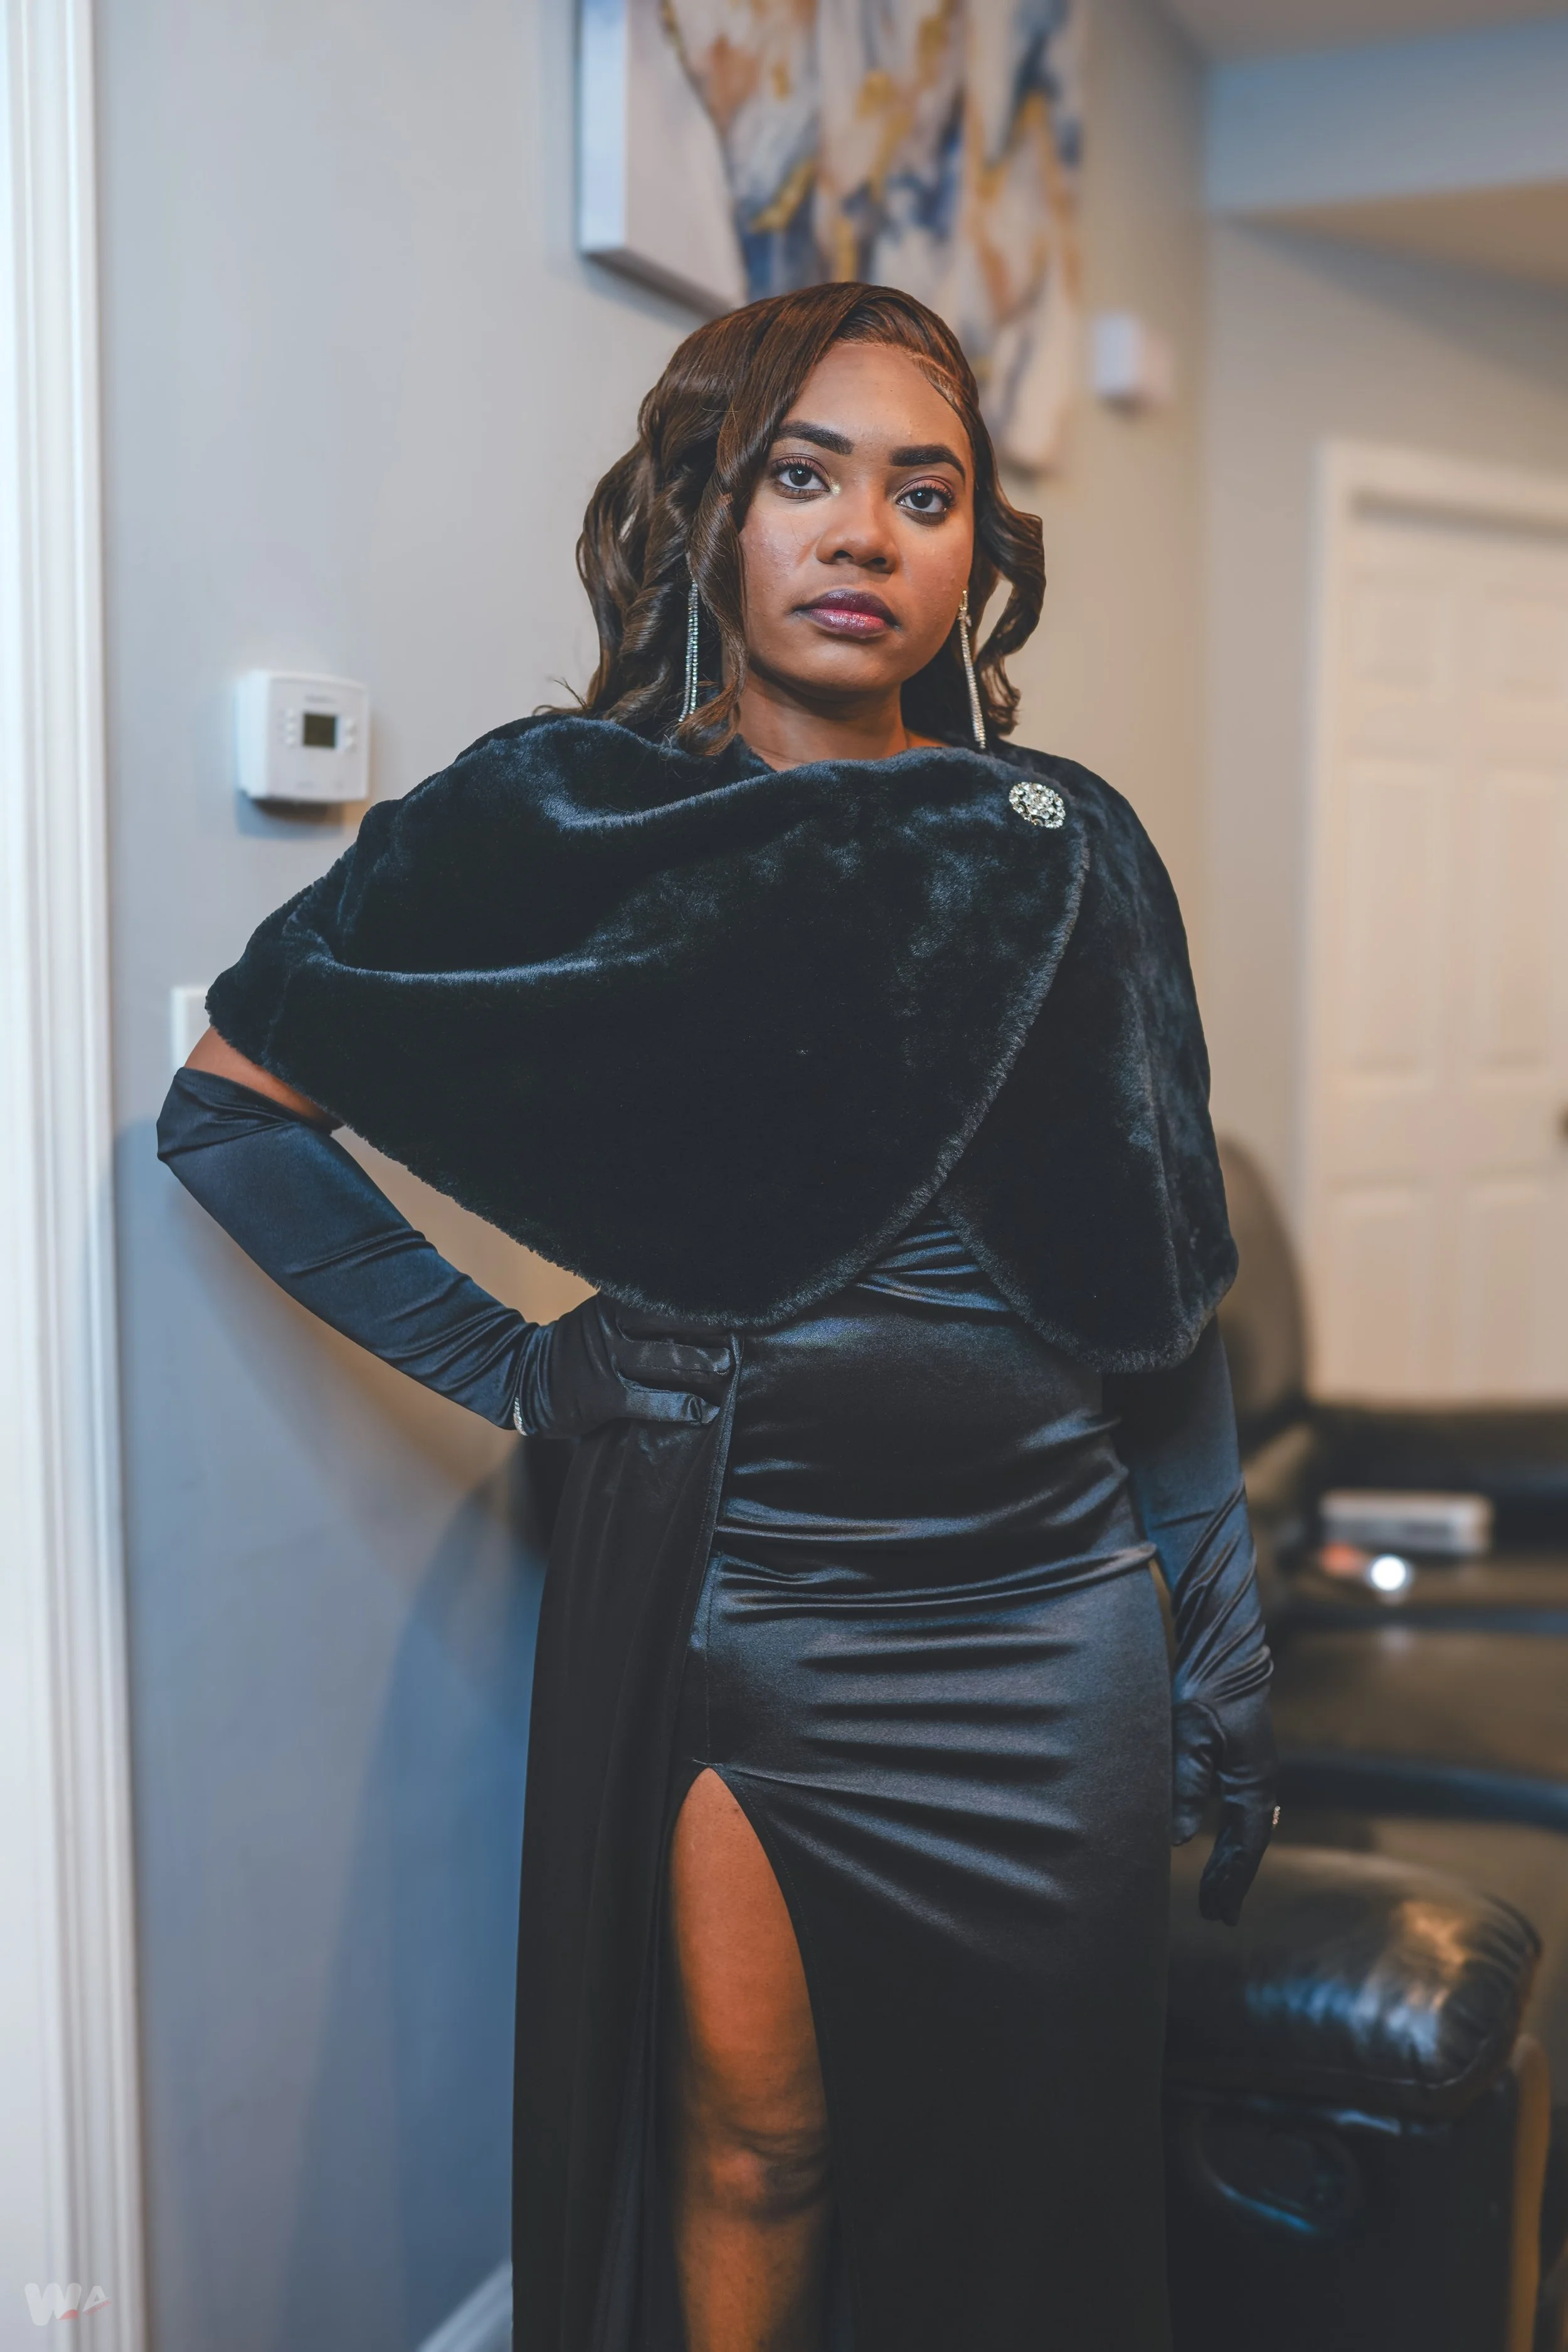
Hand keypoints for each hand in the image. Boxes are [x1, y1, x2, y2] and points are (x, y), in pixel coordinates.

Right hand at [514, 1294, 732, 1439]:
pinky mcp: (603, 1396)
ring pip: (663, 1359)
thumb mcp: (600, 1318)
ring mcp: (607, 1361)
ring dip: (701, 1362)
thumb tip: (692, 1309)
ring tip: (730, 1364)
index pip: (661, 1294)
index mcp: (612, 1303)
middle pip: (668, 1321)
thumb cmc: (576, 1349)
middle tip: (743, 1328)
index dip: (697, 1296)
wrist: (523, 1379)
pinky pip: (648, 1400)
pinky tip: (704, 1411)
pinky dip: (679, 1406)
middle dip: (708, 1326)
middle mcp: (611, 1327)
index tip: (733, 1295)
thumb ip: (635, 1312)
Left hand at [1171, 1682, 1276, 1926]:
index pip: (1246, 1847)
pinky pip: (1240, 1813)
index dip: (1231, 1882)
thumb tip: (1178, 1839)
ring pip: (1246, 1831)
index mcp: (1253, 1783)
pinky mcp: (1243, 1763)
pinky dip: (1231, 1838)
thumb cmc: (1206, 1692)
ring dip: (1232, 1863)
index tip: (1217, 1912)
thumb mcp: (1190, 1738)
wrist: (1225, 1654)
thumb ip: (1186, 1787)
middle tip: (1216, 1916)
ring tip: (1216, 1894)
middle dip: (1232, 1882)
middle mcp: (1260, 1783)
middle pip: (1248, 1846)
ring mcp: (1254, 1773)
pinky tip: (1220, 1849)